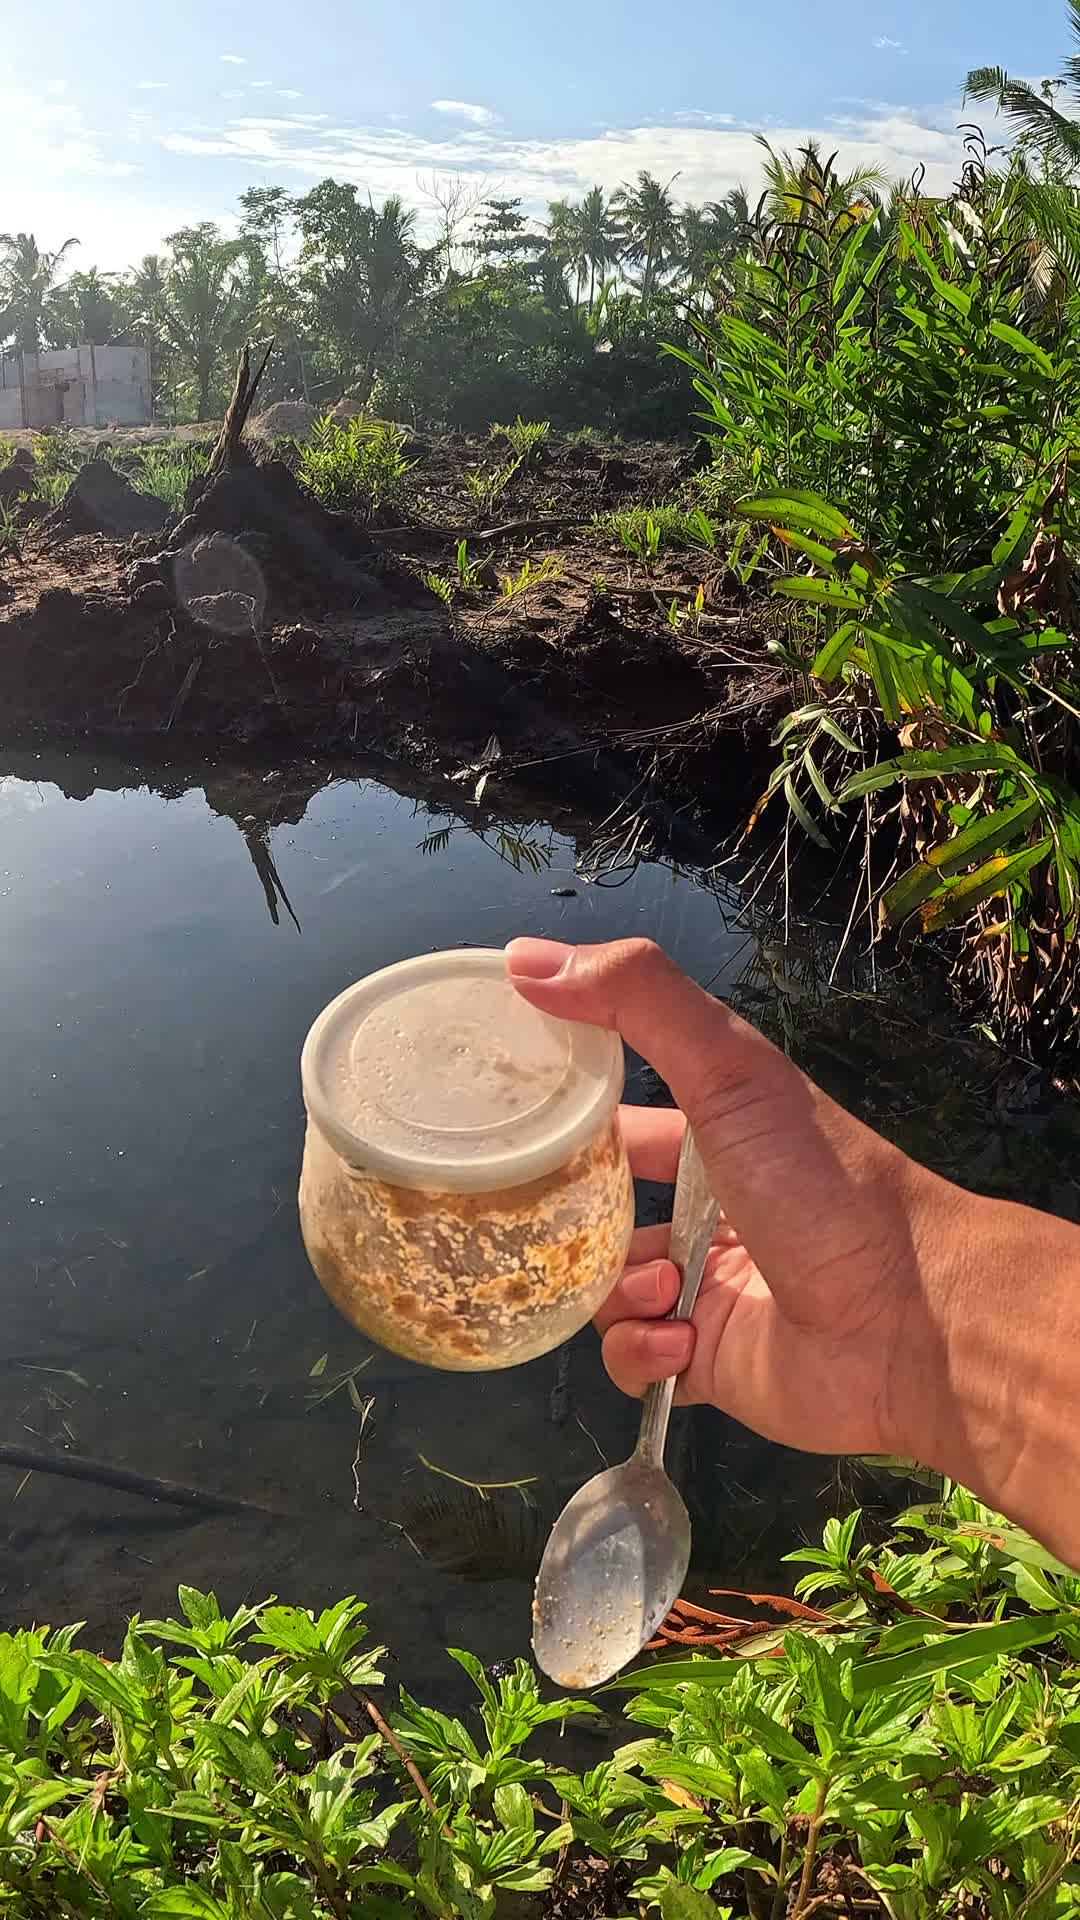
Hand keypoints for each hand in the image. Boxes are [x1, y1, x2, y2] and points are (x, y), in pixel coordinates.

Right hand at [506, 936, 957, 1462]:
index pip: (615, 1117)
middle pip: (596, 1210)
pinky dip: (642, 1350)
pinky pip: (633, 1358)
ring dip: (616, 1288)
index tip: (500, 1118)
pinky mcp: (704, 1362)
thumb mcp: (730, 1069)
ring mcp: (701, 1287)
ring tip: (663, 1285)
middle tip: (538, 1221)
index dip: (561, 1115)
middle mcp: (704, 1207)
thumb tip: (523, 958)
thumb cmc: (820, 1182)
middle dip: (564, 1220)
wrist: (907, 1320)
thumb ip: (638, 1002)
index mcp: (713, 1133)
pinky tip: (680, 1338)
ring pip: (604, 1288)